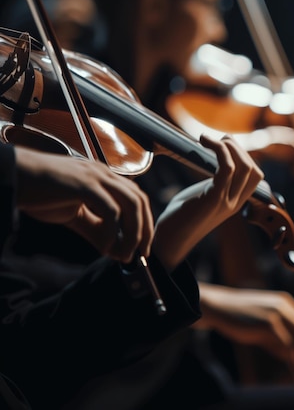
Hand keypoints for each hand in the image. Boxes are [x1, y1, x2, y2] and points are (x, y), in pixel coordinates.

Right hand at [14, 146, 152, 263]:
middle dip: (145, 230)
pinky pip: (110, 211)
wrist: (12, 176)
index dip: (144, 222)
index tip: (142, 246)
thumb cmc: (39, 193)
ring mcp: (96, 177)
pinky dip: (113, 231)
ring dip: (134, 232)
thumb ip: (96, 230)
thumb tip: (113, 251)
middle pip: (140, 201)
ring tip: (126, 254)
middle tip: (141, 254)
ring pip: (131, 205)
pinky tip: (105, 247)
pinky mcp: (85, 184)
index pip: (137, 198)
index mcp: (104, 177)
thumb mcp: (74, 215)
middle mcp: (105, 174)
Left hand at [152, 135, 263, 268]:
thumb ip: (215, 182)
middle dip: (237, 148)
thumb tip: (216, 159)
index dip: (243, 155)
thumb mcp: (203, 196)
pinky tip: (203, 142)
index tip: (224, 145)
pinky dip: (218, 150)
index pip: (256, 175)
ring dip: (228, 146)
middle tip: (216, 140)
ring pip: (244, 166)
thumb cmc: (180, 217)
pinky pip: (226, 169)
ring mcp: (226, 202)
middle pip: (254, 169)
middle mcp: (235, 203)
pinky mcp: (213, 199)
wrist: (168, 242)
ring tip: (208, 139)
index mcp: (235, 202)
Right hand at [194, 283, 293, 381]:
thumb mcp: (263, 326)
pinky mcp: (268, 323)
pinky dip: (292, 360)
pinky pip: (287, 345)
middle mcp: (285, 305)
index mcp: (286, 303)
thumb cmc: (239, 317)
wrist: (219, 306)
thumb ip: (279, 339)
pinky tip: (291, 369)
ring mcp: (278, 313)